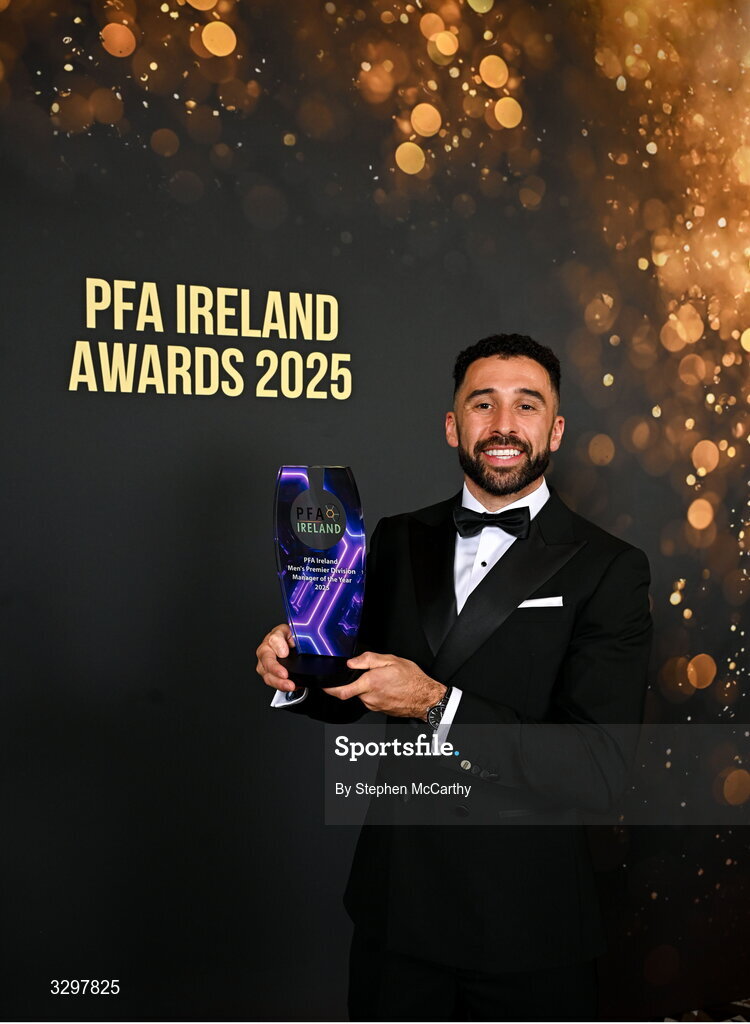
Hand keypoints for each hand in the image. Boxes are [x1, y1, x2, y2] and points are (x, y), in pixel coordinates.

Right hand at [255, 624, 296, 693]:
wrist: (291, 647)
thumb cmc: (292, 639)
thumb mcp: (297, 632)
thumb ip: (296, 636)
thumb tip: (293, 646)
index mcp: (274, 636)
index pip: (273, 639)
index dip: (278, 646)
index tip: (284, 653)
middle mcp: (266, 650)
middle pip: (267, 659)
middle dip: (275, 669)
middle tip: (284, 674)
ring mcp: (265, 663)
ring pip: (267, 674)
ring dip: (278, 682)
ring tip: (290, 685)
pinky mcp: (268, 674)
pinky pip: (273, 682)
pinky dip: (282, 686)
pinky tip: (293, 687)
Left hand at [325, 651, 445, 718]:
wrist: (425, 698)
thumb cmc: (412, 680)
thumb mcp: (392, 660)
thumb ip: (369, 659)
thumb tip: (352, 662)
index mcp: (371, 683)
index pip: (342, 691)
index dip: (330, 689)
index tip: (324, 686)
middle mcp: (370, 697)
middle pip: (353, 690)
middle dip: (358, 682)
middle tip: (373, 674)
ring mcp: (374, 705)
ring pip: (363, 695)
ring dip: (368, 688)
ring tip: (385, 681)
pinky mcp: (379, 710)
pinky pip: (371, 700)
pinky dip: (375, 693)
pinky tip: (388, 688)